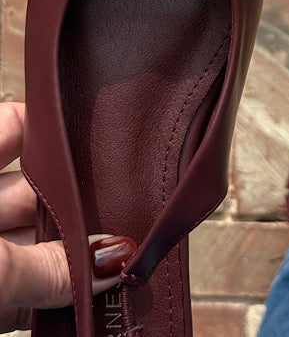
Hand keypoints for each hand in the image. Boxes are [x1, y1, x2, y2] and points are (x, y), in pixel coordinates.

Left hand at [0, 102, 134, 332]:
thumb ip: (49, 266)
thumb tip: (114, 260)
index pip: (20, 126)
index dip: (62, 131)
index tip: (108, 136)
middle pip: (36, 192)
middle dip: (80, 207)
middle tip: (127, 217)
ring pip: (31, 244)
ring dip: (71, 259)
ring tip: (118, 265)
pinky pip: (20, 289)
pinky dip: (49, 297)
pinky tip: (86, 303)